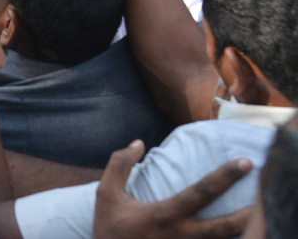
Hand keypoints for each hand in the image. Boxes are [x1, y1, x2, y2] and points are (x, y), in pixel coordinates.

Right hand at [93, 140, 250, 238]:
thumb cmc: (109, 228)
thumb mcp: (106, 192)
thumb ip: (120, 164)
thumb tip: (139, 143)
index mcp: (165, 215)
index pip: (202, 192)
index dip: (225, 176)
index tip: (244, 163)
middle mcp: (181, 236)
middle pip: (226, 227)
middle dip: (249, 214)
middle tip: (267, 197)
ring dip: (245, 234)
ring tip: (262, 222)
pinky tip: (242, 237)